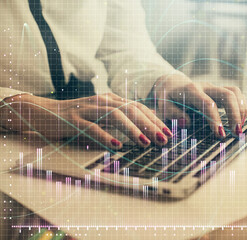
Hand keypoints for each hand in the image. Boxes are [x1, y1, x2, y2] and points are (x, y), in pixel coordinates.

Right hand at [0, 93, 171, 148]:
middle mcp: (101, 101)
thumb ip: (118, 120)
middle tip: (164, 139)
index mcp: (110, 100)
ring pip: (115, 115)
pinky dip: (106, 136)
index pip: (138, 107)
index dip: (155, 119)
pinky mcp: (73, 120)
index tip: (168, 132)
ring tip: (146, 142)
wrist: (43, 111)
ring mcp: (87, 109)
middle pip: (131, 109)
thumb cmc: (76, 117)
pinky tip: (117, 146)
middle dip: (150, 124)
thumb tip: (143, 132)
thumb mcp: (100, 116)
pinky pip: (92, 127)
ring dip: (133, 129)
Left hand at [154, 75, 246, 137]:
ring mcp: (213, 88)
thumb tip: (187, 122)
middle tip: (237, 133)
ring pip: (235, 92)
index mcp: (190, 90)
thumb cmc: (165, 99)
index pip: (208, 103)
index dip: (216, 119)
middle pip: (227, 94)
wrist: (170, 84)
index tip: (221, 135)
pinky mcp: (218, 91)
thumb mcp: (162, 108)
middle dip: (235, 114)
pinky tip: (238, 121)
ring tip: (239, 128)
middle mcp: (205, 86)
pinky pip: (235, 94)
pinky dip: (241, 107)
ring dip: (241, 109)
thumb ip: (172, 114)